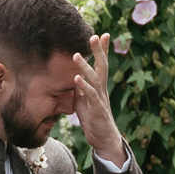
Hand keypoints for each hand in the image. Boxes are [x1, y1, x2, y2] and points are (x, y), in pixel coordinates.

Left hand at [75, 35, 128, 165]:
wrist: (104, 138)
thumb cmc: (93, 118)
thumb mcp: (83, 100)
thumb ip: (79, 88)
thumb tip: (71, 76)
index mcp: (99, 85)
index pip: (101, 64)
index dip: (102, 50)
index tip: (102, 34)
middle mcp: (102, 89)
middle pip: (102, 66)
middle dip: (98, 51)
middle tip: (95, 36)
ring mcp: (100, 98)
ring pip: (94, 79)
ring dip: (84, 67)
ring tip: (75, 55)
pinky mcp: (97, 109)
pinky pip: (90, 95)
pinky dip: (83, 86)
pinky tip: (77, 79)